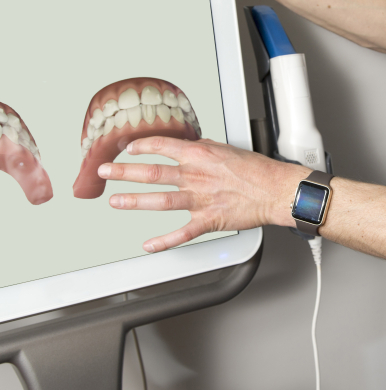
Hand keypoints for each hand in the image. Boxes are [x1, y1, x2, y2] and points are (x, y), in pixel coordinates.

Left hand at [97, 137, 308, 252]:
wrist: (276, 190)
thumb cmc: (258, 170)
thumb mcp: (228, 149)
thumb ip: (205, 147)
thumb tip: (190, 144)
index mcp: (200, 155)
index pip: (162, 146)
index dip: (141, 146)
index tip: (128, 148)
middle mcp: (196, 176)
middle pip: (152, 173)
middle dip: (124, 172)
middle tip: (105, 171)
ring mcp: (200, 199)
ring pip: (160, 201)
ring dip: (134, 201)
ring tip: (115, 201)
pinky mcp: (208, 220)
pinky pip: (181, 233)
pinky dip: (163, 241)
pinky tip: (148, 244)